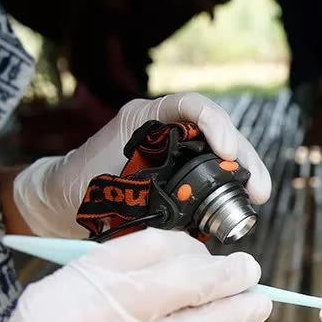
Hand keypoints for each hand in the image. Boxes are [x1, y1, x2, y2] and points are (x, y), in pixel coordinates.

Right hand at [0, 229, 270, 321]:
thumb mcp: (48, 310)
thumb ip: (106, 286)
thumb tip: (179, 265)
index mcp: (66, 292)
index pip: (142, 250)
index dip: (186, 247)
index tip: (205, 251)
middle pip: (176, 286)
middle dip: (222, 274)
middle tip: (248, 269)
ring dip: (233, 314)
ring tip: (258, 302)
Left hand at [13, 93, 271, 237]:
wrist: (63, 199)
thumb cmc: (78, 189)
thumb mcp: (104, 186)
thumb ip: (137, 193)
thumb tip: (173, 215)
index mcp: (145, 119)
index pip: (191, 106)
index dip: (215, 124)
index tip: (227, 152)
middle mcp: (166, 127)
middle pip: (218, 130)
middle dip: (244, 157)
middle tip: (258, 191)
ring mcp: (177, 147)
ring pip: (222, 150)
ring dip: (245, 171)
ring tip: (258, 198)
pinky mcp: (183, 168)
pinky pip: (214, 169)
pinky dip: (232, 184)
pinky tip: (244, 202)